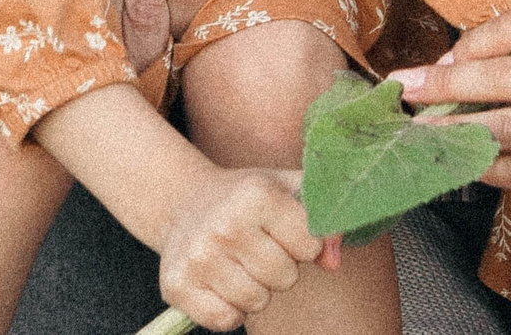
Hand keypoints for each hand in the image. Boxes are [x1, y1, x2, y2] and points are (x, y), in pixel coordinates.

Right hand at [66, 0, 218, 68]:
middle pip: (148, 9)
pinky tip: (92, 33)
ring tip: (120, 57)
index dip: (183, 26)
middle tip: (146, 62)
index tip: (176, 41)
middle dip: (148, 47)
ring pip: (109, 9)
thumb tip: (189, 41)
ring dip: (115, 44)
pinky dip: (87, 23)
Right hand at [153, 165, 319, 331]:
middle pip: (285, 277)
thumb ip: (321, 218)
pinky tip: (223, 283)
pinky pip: (225, 320)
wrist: (183, 202)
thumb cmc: (245, 198)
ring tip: (241, 264)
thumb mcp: (286, 190)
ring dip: (256, 290)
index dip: (304, 244)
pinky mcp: (177, 285)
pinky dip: (231, 310)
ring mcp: (198, 257)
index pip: (310, 246)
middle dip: (281, 268)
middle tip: (260, 249)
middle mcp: (225, 224)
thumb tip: (333, 262)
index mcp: (257, 194)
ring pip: (257, 302)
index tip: (285, 232)